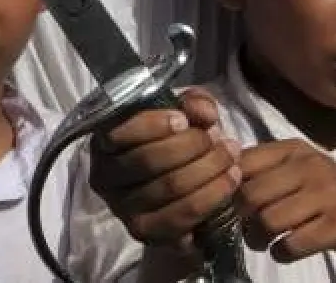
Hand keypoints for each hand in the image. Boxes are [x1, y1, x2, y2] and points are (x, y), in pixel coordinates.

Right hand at [88, 88, 241, 248]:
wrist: (181, 186)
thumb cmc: (175, 141)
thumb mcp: (183, 112)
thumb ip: (194, 103)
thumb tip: (205, 113)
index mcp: (103, 143)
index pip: (118, 132)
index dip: (153, 125)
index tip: (184, 120)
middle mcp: (104, 177)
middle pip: (148, 160)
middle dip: (193, 146)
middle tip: (222, 140)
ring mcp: (121, 209)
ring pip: (169, 188)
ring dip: (209, 171)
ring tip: (232, 159)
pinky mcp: (143, 233)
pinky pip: (179, 218)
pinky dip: (210, 198)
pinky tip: (229, 183)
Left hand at [236, 140, 335, 276]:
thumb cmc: (333, 203)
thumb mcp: (300, 176)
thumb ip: (265, 172)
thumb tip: (218, 179)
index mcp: (295, 149)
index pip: (241, 162)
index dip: (226, 187)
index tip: (228, 206)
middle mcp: (310, 164)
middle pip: (250, 194)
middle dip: (241, 219)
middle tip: (247, 231)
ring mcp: (328, 192)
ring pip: (268, 220)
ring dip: (258, 239)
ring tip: (264, 243)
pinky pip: (292, 243)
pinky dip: (282, 254)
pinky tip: (285, 252)